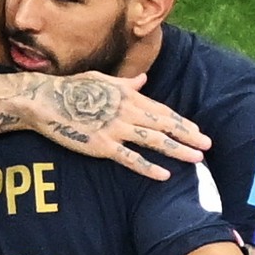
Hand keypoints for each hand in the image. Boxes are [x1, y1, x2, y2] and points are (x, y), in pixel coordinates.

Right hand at [27, 72, 210, 179]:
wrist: (46, 100)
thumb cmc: (72, 89)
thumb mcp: (103, 80)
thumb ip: (127, 84)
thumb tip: (143, 80)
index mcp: (128, 96)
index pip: (162, 110)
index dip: (181, 121)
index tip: (198, 130)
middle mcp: (127, 111)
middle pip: (165, 124)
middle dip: (189, 135)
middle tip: (208, 145)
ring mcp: (116, 129)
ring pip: (154, 140)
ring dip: (177, 149)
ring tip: (196, 158)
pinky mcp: (103, 146)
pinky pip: (130, 159)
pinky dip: (148, 167)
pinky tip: (165, 174)